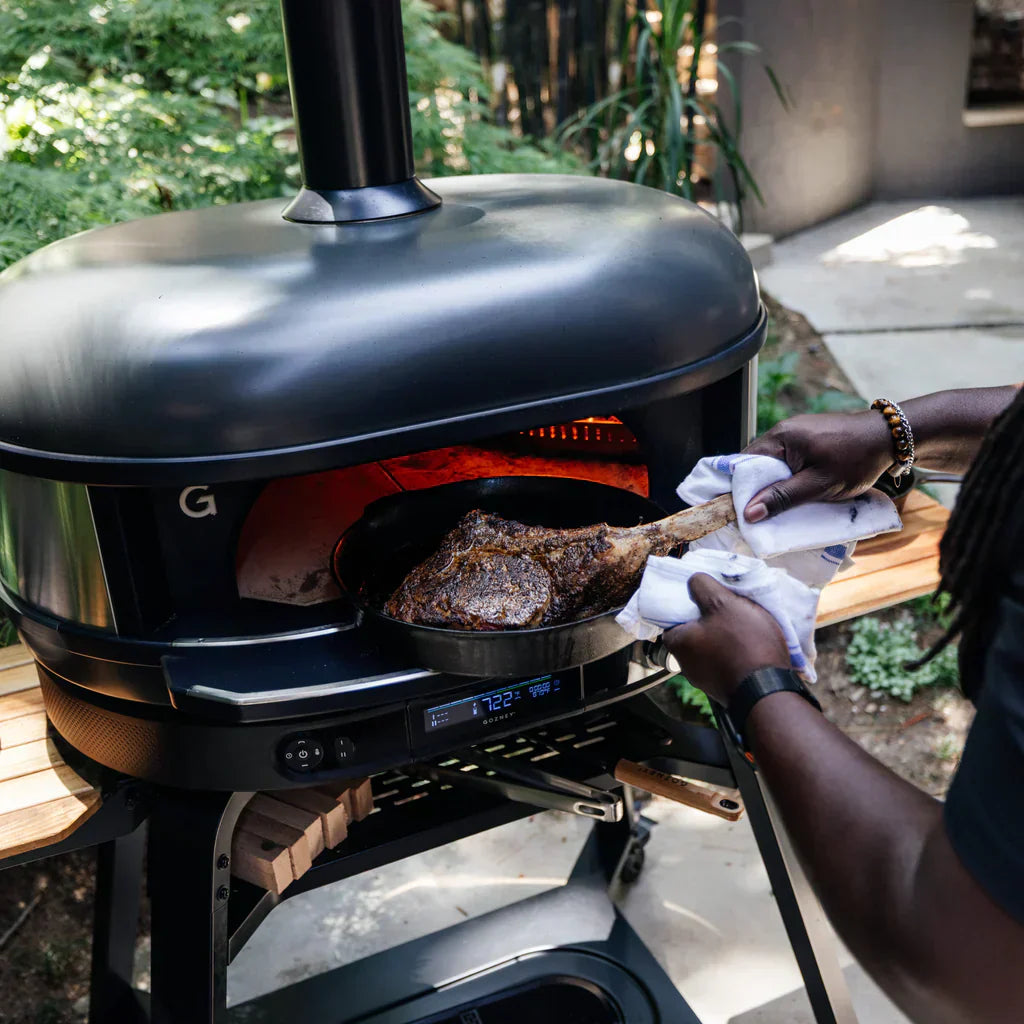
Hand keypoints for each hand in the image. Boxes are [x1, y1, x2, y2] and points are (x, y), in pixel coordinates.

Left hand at [662, 574, 789, 704]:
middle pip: (694, 630)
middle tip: (729, 604)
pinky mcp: (725, 687)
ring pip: (711, 646)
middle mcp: (686, 664)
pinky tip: (751, 642)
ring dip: (725, 634)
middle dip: (710, 617)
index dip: (687, 600)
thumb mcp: (722, 603)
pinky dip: (735, 650)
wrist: (769, 690)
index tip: (704, 592)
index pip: (672, 615)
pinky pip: (726, 661)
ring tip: (744, 621)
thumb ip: (703, 587)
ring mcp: (706, 679)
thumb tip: (693, 580)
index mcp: (677, 642)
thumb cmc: (742, 643)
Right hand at [743, 410, 892, 522]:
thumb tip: (749, 513)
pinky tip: (796, 492)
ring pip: (775, 464)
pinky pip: (789, 461)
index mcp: (781, 437)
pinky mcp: (810, 439)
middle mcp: (784, 431)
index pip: (744, 463)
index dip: (739, 487)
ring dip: (776, 484)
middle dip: (758, 488)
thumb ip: (783, 498)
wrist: (889, 438)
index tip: (739, 510)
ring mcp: (797, 433)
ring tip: (778, 506)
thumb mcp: (818, 484)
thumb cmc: (856, 459)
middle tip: (760, 514)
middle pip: (758, 464)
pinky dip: (789, 477)